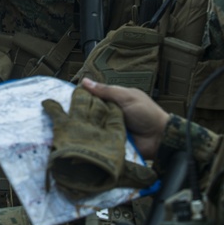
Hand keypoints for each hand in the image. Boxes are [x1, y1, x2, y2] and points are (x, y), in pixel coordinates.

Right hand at [41, 87, 157, 197]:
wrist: (160, 138)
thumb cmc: (147, 113)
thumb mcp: (126, 97)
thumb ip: (106, 91)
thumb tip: (84, 81)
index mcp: (113, 100)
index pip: (92, 97)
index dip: (81, 98)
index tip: (65, 98)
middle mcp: (109, 114)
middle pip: (89, 112)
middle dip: (79, 114)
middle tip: (63, 114)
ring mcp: (108, 129)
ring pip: (91, 126)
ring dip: (84, 127)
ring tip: (67, 128)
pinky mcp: (110, 143)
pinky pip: (98, 140)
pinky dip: (91, 140)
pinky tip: (79, 139)